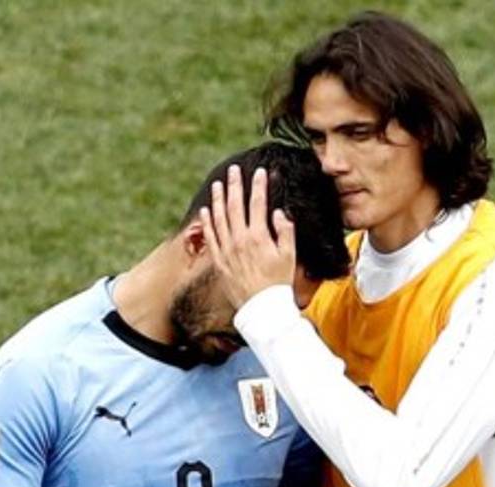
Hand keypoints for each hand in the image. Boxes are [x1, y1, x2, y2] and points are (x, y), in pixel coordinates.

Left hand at [201, 164, 296, 308]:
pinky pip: (210, 237)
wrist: (262, 309)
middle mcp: (239, 240)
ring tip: (218, 185)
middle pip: (235, 205)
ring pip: (219, 218)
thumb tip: (279, 213)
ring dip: (218, 199)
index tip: (261, 172)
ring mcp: (226, 250)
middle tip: (234, 170)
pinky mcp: (218, 261)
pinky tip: (206, 210)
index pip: (258, 204)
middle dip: (235, 185)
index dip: (259, 185)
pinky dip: (207, 222)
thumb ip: (285, 232)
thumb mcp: (289, 256)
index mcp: (259, 236)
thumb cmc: (278, 283)